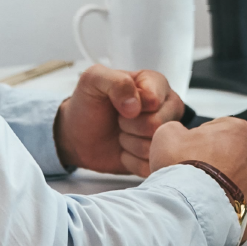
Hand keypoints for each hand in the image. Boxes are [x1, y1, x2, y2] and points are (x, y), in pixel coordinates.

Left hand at [54, 65, 184, 174]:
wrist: (79, 135)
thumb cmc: (89, 104)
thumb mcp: (93, 80)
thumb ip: (117, 81)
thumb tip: (135, 106)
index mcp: (156, 83)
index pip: (154, 99)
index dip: (132, 107)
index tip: (119, 106)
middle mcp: (168, 107)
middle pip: (159, 124)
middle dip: (130, 126)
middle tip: (119, 121)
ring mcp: (167, 133)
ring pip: (156, 147)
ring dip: (130, 144)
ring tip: (122, 134)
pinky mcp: (160, 156)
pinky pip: (152, 165)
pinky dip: (132, 161)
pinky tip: (125, 151)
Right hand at [150, 116, 246, 241]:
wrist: (191, 209)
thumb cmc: (183, 170)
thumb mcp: (167, 135)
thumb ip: (175, 129)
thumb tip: (177, 134)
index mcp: (237, 132)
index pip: (218, 128)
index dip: (199, 139)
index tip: (187, 150)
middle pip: (230, 156)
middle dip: (212, 163)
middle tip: (189, 173)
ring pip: (235, 182)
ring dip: (219, 186)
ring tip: (197, 194)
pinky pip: (239, 206)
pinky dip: (225, 208)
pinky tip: (208, 210)